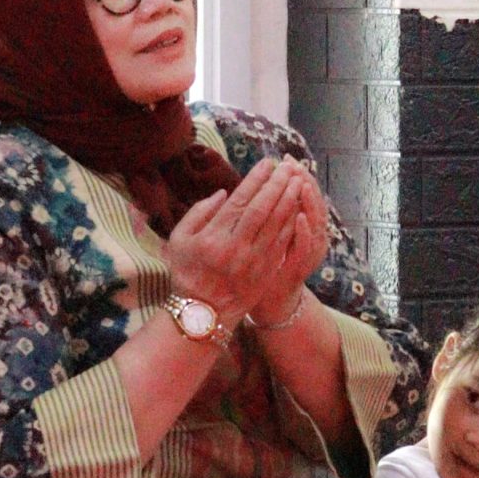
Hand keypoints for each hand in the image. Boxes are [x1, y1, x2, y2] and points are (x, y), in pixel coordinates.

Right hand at [164, 157, 306, 327]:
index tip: (268, 163)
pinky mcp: (266, 271)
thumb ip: (198, 213)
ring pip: (276, 224)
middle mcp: (235, 247)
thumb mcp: (179, 241)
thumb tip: (224, 193)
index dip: (256, 180)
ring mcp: (253, 261)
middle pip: (262, 209)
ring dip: (290, 200)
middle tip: (288, 166)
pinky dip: (292, 223)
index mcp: (212, 237)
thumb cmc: (188, 273)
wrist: (203, 314)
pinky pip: (283, 242)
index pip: (239, 201)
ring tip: (298, 180)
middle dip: (277, 184)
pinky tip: (299, 207)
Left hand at [251, 160, 331, 328]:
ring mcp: (310, 251)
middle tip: (296, 166)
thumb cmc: (268, 260)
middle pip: (314, 203)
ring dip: (309, 203)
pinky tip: (298, 218)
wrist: (271, 297)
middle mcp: (312, 234)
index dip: (298, 175)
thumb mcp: (272, 230)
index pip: (304, 193)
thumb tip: (267, 181)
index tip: (287, 159)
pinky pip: (306, 248)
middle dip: (306, 183)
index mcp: (304, 223)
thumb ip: (273, 208)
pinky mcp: (302, 267)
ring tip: (302, 184)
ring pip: (316, 222)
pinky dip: (304, 232)